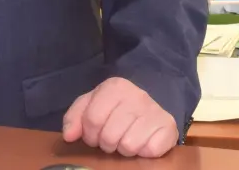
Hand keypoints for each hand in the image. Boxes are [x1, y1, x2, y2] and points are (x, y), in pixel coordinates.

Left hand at [61, 77, 178, 156]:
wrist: (151, 103)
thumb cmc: (115, 107)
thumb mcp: (91, 105)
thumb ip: (74, 118)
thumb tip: (69, 136)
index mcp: (115, 87)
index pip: (92, 119)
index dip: (89, 134)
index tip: (93, 136)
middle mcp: (137, 96)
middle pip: (109, 136)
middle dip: (106, 144)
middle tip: (110, 139)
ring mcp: (155, 112)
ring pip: (128, 146)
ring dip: (124, 149)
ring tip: (126, 139)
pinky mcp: (169, 128)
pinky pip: (149, 151)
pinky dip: (143, 152)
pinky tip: (142, 142)